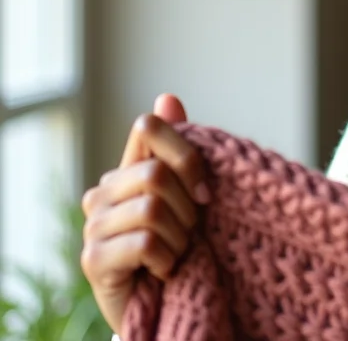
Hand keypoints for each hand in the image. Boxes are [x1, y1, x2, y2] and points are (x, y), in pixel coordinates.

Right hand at [80, 95, 207, 334]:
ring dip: (182, 237)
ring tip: (180, 252)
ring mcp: (94, 225)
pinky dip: (168, 259)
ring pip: (152, 208)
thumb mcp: (191, 194)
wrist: (169, 299)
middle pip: (157, 173)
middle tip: (193, 232)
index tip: (206, 190)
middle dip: (189, 208)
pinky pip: (144, 243)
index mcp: (129, 168)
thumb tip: (168, 97)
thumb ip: (181, 147)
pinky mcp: (93, 260)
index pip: (147, 127)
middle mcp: (104, 191)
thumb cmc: (183, 241)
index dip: (185, 153)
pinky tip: (167, 269)